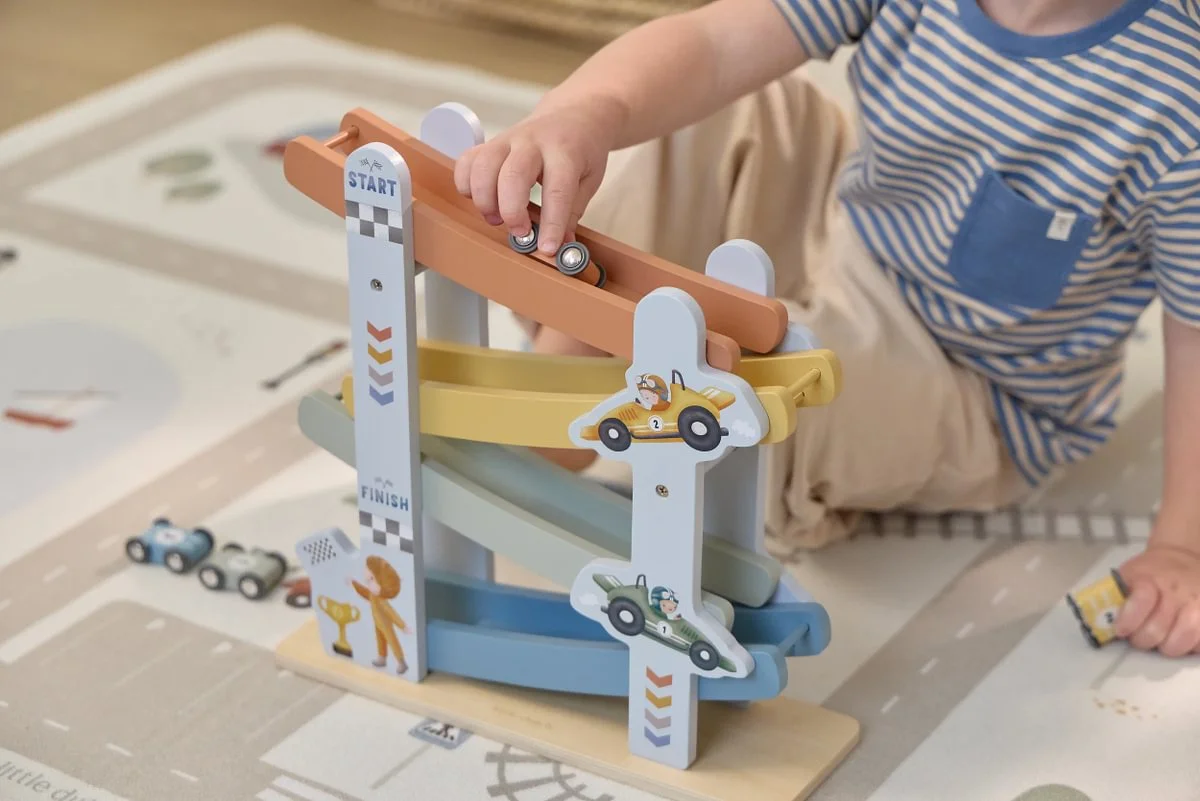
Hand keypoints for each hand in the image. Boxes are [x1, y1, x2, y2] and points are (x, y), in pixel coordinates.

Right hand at [453, 96, 622, 255]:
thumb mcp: (589, 180)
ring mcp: (508, 140)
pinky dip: (465, 183)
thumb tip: (560, 246)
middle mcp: (533, 142)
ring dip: (485, 199)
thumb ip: (572, 212)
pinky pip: (467, 160)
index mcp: (565, 152)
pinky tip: (478, 199)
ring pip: (484, 165)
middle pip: (513, 174)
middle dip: (511, 210)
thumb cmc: (581, 149)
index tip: (548, 249)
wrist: (573, 114)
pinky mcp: (490, 143)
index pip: (557, 190)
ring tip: (496, 219)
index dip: (551, 223)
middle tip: (519, 232)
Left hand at [1114, 543, 1199, 656]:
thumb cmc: (1148, 573)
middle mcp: (1175, 592)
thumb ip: (1115, 597)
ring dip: (1167, 647)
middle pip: (1158, 628)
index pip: (1142, 600)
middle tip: (1139, 638)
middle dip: (1143, 640)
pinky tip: (1182, 640)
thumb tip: (1101, 623)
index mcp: (1149, 579)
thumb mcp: (1127, 575)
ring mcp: (1197, 604)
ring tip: (1161, 642)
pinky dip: (1190, 648)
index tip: (1121, 630)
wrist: (1182, 558)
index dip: (1129, 620)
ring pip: (1183, 639)